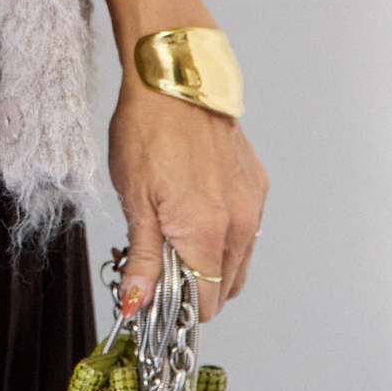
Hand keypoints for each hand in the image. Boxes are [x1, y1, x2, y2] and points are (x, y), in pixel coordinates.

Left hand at [107, 78, 268, 323]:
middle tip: (155, 264)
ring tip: (172, 239)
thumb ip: (143, 258)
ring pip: (237, 262)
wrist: (175, 81)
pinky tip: (193, 215)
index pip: (205, 303)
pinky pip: (245, 231)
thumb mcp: (134, 200)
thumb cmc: (147, 133)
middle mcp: (240, 225)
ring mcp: (253, 204)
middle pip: (223, 288)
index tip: (154, 297)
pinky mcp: (257, 185)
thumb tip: (138, 305)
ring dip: (209, 264)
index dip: (178, 309)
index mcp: (207, 234)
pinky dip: (223, 237)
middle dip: (191, 288)